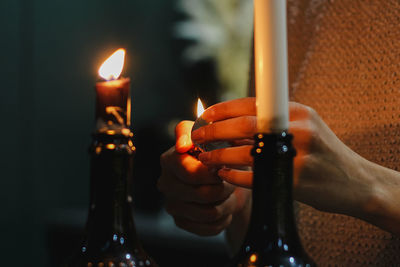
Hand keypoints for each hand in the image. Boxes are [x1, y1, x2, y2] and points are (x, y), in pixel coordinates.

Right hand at [158, 120, 250, 237]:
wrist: (229, 176)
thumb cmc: (219, 152)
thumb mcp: (213, 134)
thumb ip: (196, 132)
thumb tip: (182, 145)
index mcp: (169, 159)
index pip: (191, 173)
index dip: (213, 173)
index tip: (222, 166)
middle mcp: (165, 182)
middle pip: (202, 194)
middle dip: (223, 188)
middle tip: (228, 180)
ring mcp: (172, 203)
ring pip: (208, 213)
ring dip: (225, 203)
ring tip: (226, 192)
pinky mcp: (181, 221)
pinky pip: (209, 227)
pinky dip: (223, 218)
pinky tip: (222, 206)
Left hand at [191, 97, 374, 218]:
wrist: (355, 181)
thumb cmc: (322, 152)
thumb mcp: (304, 126)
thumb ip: (272, 122)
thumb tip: (231, 121)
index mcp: (296, 111)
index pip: (251, 104)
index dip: (222, 109)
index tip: (203, 116)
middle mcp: (298, 129)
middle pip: (244, 125)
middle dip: (214, 131)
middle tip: (196, 136)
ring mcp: (298, 155)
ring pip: (245, 152)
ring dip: (219, 156)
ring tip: (204, 158)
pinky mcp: (296, 182)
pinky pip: (255, 178)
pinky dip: (234, 176)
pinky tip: (224, 175)